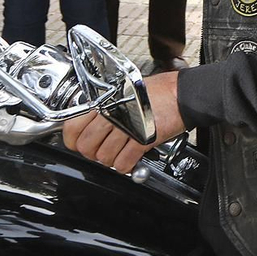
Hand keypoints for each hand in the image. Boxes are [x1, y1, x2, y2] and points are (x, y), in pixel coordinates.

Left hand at [61, 71, 185, 173]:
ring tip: (118, 155)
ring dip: (110, 160)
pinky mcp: (142, 140)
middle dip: (93, 153)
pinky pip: (123, 162)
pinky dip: (125, 166)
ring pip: (104, 157)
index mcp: (106, 101)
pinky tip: (129, 160)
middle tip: (102, 151)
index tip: (78, 143)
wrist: (183, 94)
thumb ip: (106, 105)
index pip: (73, 127)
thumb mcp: (125, 90)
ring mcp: (127, 127)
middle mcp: (114, 114)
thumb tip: (91, 121)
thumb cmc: (159, 90)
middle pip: (87, 146)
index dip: (73, 141)